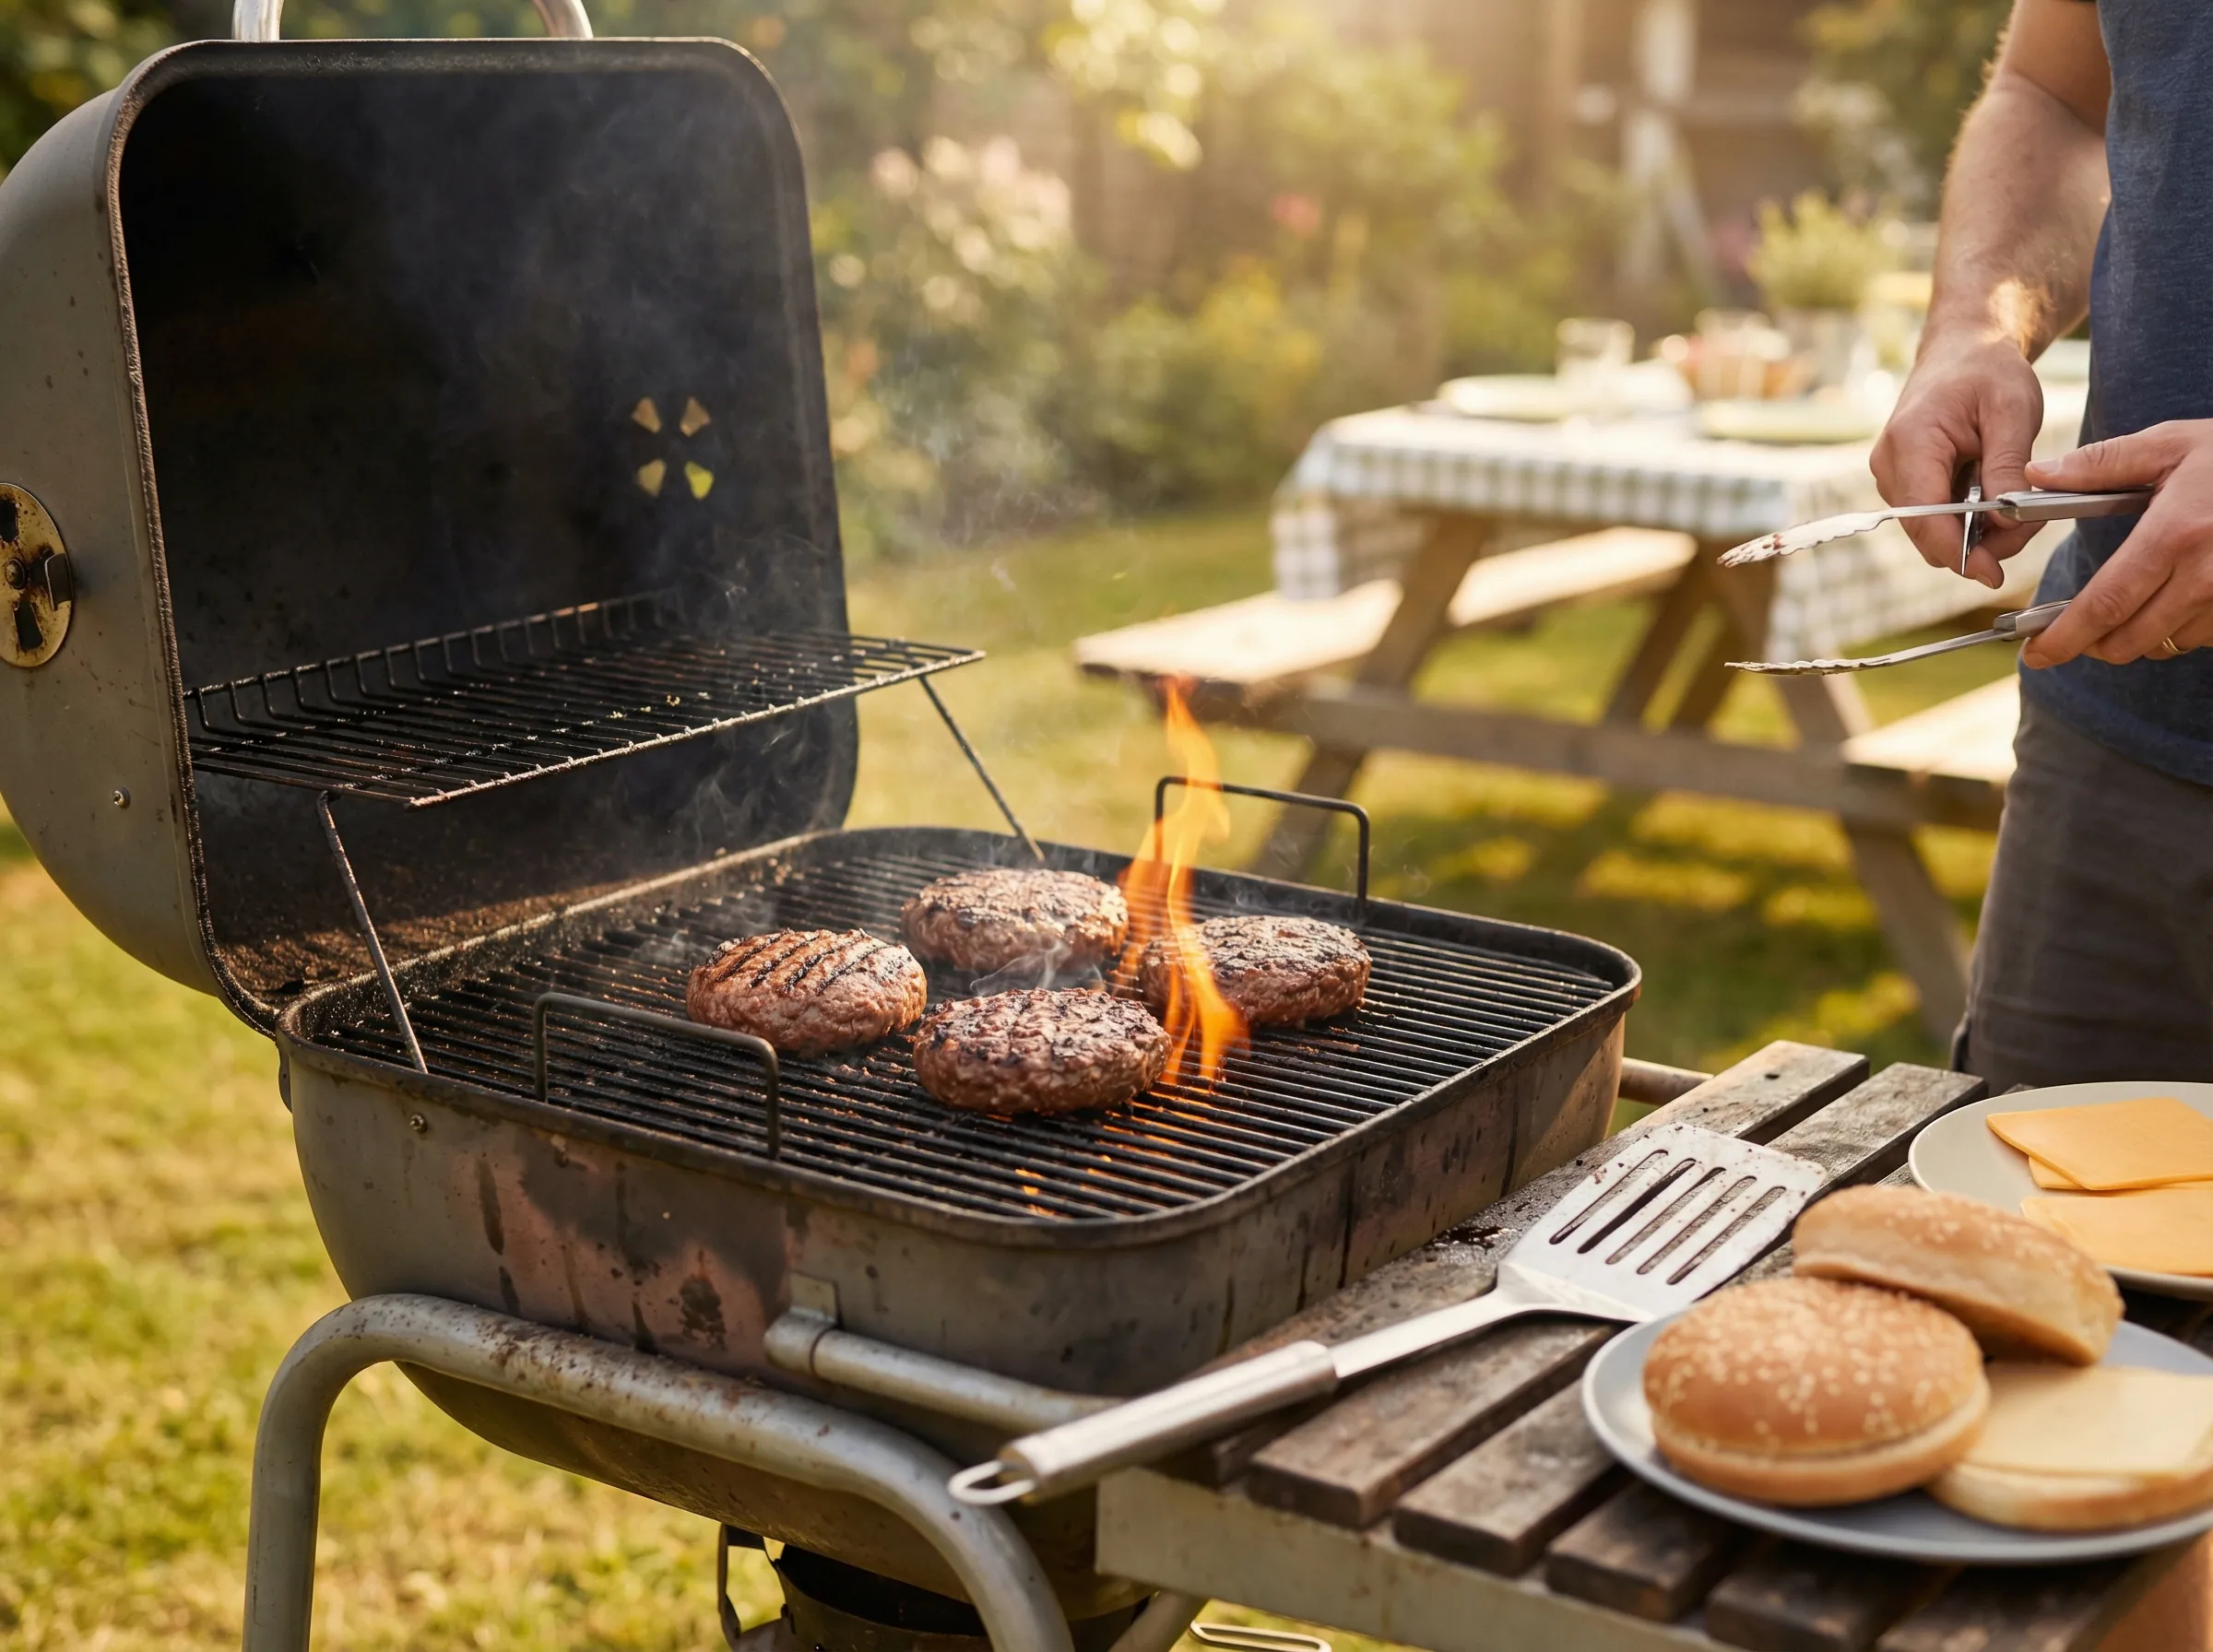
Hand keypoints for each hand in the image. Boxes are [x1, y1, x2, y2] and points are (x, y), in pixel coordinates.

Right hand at [1869, 333, 2046, 586]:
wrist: (1964, 349)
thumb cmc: (1988, 371)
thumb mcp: (2012, 411)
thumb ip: (2007, 467)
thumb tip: (2005, 521)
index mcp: (1910, 443)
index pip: (1924, 518)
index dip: (1958, 553)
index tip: (1996, 575)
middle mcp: (1889, 466)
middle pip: (1928, 534)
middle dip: (1979, 545)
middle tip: (2032, 525)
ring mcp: (1893, 477)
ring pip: (1932, 533)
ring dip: (1979, 534)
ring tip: (2023, 508)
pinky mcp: (1904, 483)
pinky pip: (1934, 519)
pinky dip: (1970, 521)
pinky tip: (1999, 500)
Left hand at [2020, 421, 2212, 667]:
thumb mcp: (2172, 444)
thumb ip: (2101, 463)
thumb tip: (2036, 473)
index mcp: (2176, 533)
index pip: (2104, 604)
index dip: (2062, 638)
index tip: (2033, 654)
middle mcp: (2206, 574)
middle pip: (2129, 639)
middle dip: (2091, 645)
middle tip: (2068, 635)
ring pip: (2164, 643)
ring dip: (2137, 635)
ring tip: (2130, 603)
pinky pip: (2201, 638)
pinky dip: (2178, 628)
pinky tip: (2175, 597)